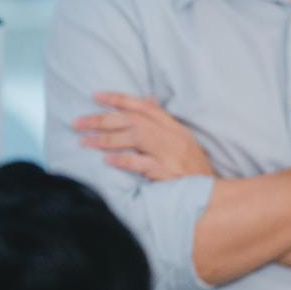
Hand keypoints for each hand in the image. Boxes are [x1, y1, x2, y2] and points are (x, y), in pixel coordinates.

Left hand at [72, 92, 215, 181]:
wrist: (213, 193)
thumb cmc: (192, 166)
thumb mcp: (182, 138)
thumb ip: (162, 121)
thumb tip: (148, 99)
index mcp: (172, 126)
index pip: (142, 105)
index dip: (118, 99)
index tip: (95, 95)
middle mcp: (170, 136)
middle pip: (131, 120)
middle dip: (101, 120)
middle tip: (77, 123)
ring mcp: (169, 154)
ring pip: (133, 138)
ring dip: (105, 140)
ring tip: (84, 142)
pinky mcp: (167, 172)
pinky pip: (142, 164)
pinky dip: (123, 160)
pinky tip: (106, 161)